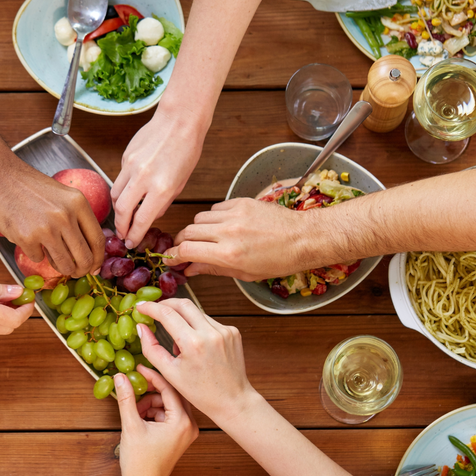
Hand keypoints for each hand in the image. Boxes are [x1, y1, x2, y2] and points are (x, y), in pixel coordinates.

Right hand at [0, 159, 104, 277]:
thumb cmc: (29, 186)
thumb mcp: (63, 196)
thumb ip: (77, 217)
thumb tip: (88, 248)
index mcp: (78, 203)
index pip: (98, 240)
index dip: (98, 259)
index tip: (94, 268)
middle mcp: (66, 216)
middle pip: (85, 257)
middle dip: (80, 270)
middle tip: (74, 271)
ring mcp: (46, 228)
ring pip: (64, 264)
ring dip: (60, 267)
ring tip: (52, 257)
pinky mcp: (26, 238)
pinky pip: (38, 258)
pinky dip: (35, 253)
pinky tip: (28, 238)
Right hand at [112, 112, 203, 247]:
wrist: (179, 120)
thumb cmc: (186, 150)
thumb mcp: (181, 182)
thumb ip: (163, 201)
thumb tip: (150, 215)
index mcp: (161, 188)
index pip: (141, 220)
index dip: (134, 235)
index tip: (131, 242)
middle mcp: (143, 178)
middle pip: (121, 211)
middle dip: (120, 226)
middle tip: (123, 234)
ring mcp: (131, 166)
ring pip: (114, 195)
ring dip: (118, 209)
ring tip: (124, 215)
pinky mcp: (125, 157)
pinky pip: (119, 178)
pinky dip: (122, 188)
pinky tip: (131, 189)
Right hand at [115, 365, 198, 475]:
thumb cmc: (139, 462)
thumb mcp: (131, 425)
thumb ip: (127, 398)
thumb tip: (120, 377)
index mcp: (182, 421)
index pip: (169, 389)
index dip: (152, 376)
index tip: (138, 368)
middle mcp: (190, 425)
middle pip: (172, 395)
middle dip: (151, 391)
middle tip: (135, 386)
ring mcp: (187, 431)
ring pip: (169, 405)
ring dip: (151, 403)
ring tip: (135, 411)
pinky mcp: (180, 436)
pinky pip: (169, 415)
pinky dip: (154, 413)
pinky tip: (141, 419)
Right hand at [136, 299, 255, 424]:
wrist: (232, 400)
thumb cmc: (201, 392)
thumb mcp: (170, 373)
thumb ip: (151, 349)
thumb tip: (141, 327)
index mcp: (193, 343)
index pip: (167, 314)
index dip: (151, 307)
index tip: (140, 306)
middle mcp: (211, 333)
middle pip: (183, 304)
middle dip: (166, 304)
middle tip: (155, 311)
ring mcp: (225, 330)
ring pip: (197, 312)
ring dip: (183, 318)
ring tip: (179, 341)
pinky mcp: (233, 332)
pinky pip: (209, 321)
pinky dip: (198, 327)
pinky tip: (197, 346)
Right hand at [164, 198, 319, 280]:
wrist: (304, 238)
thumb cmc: (280, 260)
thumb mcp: (245, 273)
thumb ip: (213, 269)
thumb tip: (190, 269)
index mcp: (229, 254)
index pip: (187, 250)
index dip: (174, 255)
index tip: (171, 258)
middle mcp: (229, 232)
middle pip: (188, 232)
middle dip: (182, 242)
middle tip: (185, 250)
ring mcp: (235, 214)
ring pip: (199, 218)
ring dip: (198, 229)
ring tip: (207, 238)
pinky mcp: (242, 202)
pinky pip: (215, 208)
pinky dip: (213, 217)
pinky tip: (223, 226)